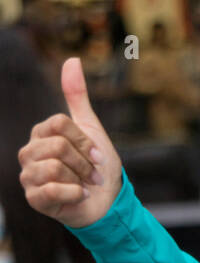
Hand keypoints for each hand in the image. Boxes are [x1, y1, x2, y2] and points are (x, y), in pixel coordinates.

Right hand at [18, 56, 122, 228]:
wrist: (106, 203)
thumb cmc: (97, 166)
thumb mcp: (91, 128)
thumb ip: (77, 96)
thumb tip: (72, 59)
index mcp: (40, 134)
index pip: (59, 124)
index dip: (84, 141)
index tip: (97, 155)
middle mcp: (30, 153)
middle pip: (58, 147)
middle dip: (84, 163)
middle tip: (93, 174)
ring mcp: (29, 176)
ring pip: (56, 167)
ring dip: (81, 179)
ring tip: (86, 185)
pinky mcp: (34, 199)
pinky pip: (53, 190)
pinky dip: (75, 194)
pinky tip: (80, 196)